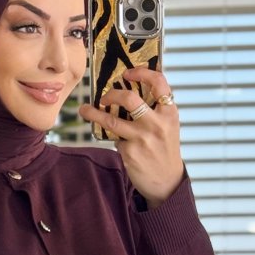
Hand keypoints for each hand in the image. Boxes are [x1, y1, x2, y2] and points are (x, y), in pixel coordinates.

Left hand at [78, 66, 184, 207]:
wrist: (167, 181)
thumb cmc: (165, 149)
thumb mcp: (168, 126)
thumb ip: (155, 109)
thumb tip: (128, 90)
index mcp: (169, 113)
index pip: (158, 82)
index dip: (141, 72)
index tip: (127, 73)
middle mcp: (156, 124)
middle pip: (129, 99)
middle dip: (111, 94)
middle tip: (104, 97)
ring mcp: (141, 139)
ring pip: (111, 121)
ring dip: (93, 113)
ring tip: (85, 110)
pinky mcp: (129, 153)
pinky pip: (114, 140)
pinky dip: (114, 139)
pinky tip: (118, 142)